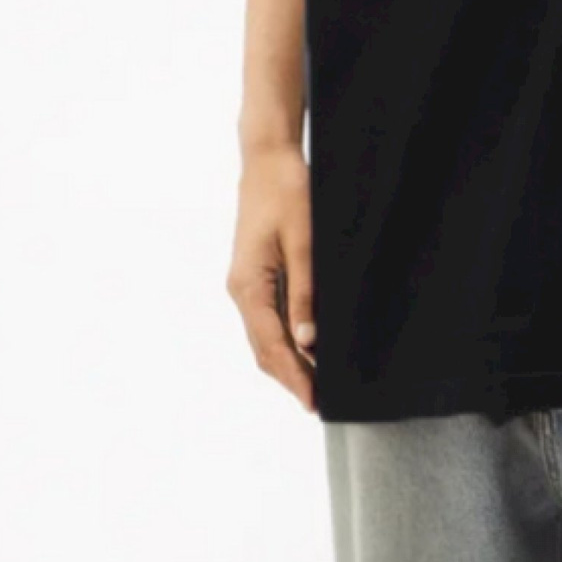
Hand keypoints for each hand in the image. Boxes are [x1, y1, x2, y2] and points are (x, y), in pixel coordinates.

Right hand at [228, 141, 316, 409]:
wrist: (268, 158)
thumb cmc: (287, 192)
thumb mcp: (304, 242)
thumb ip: (306, 292)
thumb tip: (308, 340)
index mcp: (248, 285)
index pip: (272, 345)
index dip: (295, 376)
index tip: (314, 401)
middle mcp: (241, 290)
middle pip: (263, 348)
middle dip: (290, 378)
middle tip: (320, 404)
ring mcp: (245, 284)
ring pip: (264, 337)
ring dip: (287, 363)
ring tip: (316, 385)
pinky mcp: (255, 277)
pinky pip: (267, 320)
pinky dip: (285, 342)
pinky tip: (307, 350)